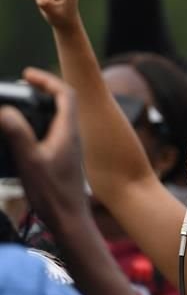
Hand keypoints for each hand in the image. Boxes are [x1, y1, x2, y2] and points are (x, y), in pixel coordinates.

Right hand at [0, 68, 86, 229]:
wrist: (70, 219)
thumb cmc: (53, 193)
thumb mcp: (30, 161)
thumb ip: (18, 133)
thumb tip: (5, 110)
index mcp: (69, 130)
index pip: (65, 93)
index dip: (47, 79)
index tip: (27, 75)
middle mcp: (73, 135)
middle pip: (63, 102)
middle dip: (44, 89)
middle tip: (24, 86)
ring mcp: (70, 147)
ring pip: (59, 117)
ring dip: (42, 106)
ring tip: (22, 104)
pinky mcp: (64, 158)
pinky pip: (54, 131)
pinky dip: (40, 123)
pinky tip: (24, 133)